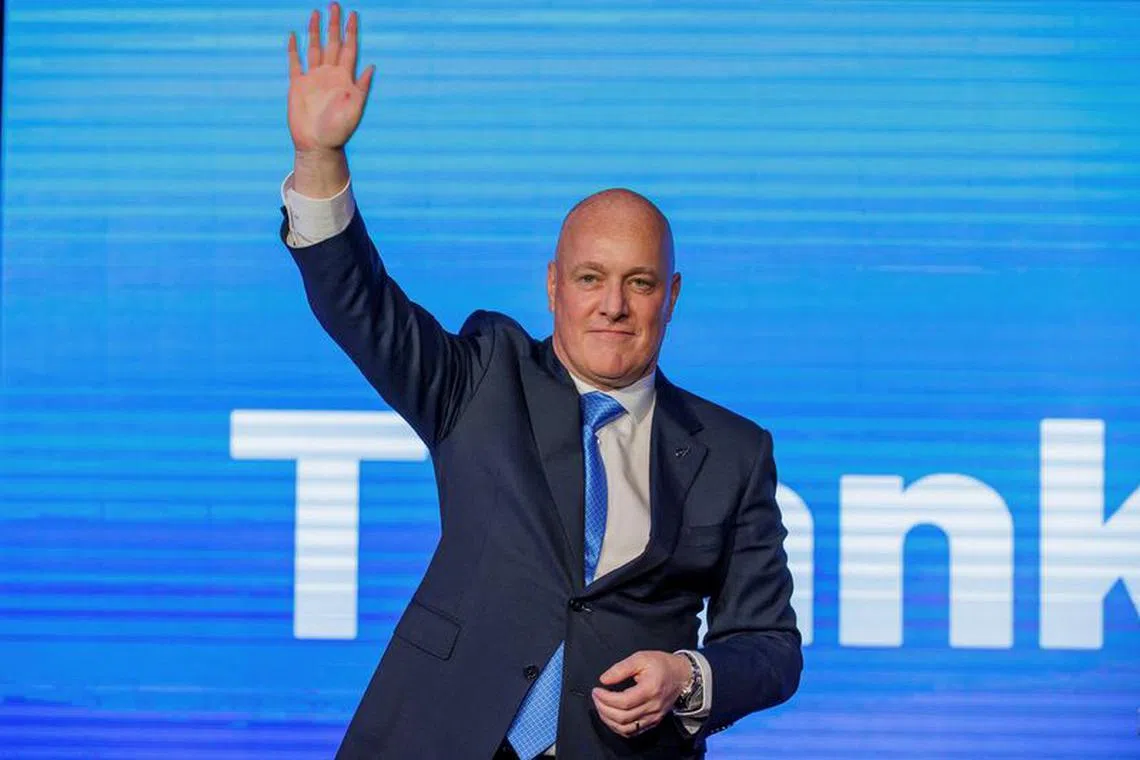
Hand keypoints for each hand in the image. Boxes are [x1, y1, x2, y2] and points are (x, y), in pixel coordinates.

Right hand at [287, 3, 375, 154]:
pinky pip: (295, 63)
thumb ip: (362, 87)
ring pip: (314, 48)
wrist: (318, 145)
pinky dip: (293, 49)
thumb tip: (371, 66)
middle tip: (335, 4)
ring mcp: (313, 79)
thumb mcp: (356, 109)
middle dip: (334, 24)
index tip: (353, 14)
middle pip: (332, 43)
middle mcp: (329, 75)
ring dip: (315, 31)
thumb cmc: (339, 131)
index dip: (351, 31)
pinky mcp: (297, 86)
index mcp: (345, 79)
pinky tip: (293, 36)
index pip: (349, 49)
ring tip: (316, 13)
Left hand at [591, 651, 691, 737]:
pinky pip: (633, 731)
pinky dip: (618, 727)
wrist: (681, 676)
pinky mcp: (653, 722)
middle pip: (623, 717)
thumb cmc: (661, 664)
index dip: (606, 698)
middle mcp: (653, 706)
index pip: (623, 702)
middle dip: (604, 709)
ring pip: (626, 728)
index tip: (596, 690)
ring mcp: (654, 717)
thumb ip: (621, 668)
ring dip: (609, 720)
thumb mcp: (640, 658)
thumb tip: (603, 680)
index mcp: (650, 689)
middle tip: (596, 698)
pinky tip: (611, 716)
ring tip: (601, 707)